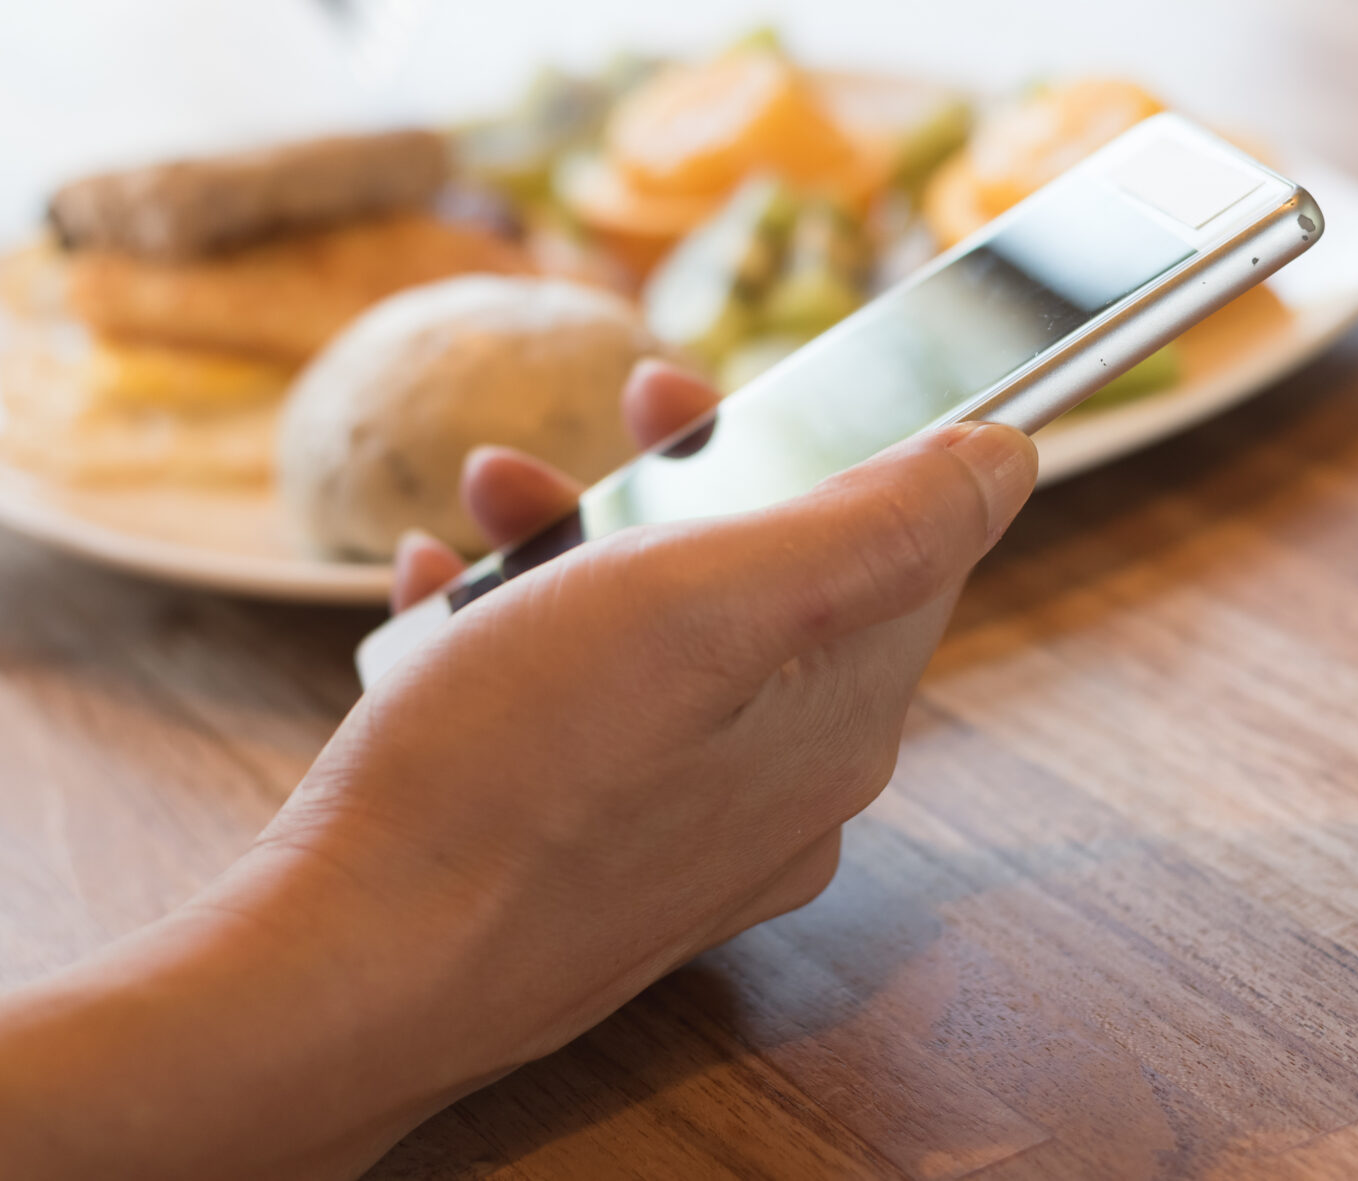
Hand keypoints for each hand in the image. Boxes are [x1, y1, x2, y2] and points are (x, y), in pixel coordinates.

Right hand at [189, 358, 1040, 1170]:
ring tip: (489, 502)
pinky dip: (506, 633)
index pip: (897, 546)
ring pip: (655, 639)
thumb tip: (1007, 457)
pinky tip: (436, 596)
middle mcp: (778, 790)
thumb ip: (876, 526)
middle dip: (675, 482)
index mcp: (837, 722)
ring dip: (575, 545)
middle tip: (607, 422)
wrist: (350, 971)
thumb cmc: (515, 777)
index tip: (717, 387)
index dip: (819, 439)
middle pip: (767, 585)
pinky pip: (567, 712)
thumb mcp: (703, 604)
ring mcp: (677, 838)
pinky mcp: (578, 864)